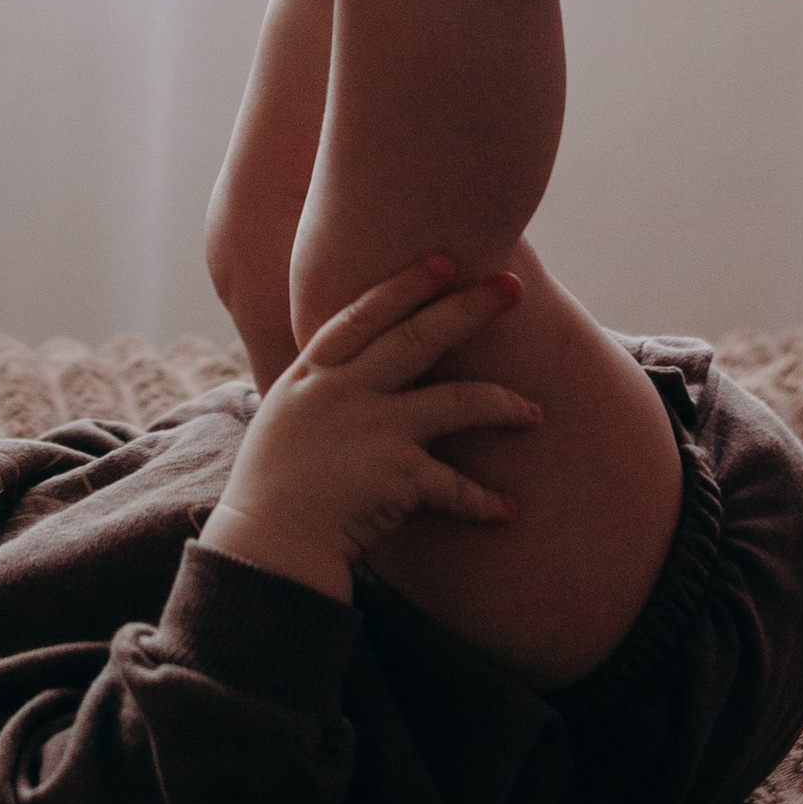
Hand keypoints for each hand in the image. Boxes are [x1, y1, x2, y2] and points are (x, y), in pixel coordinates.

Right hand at [202, 260, 536, 598]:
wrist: (267, 542)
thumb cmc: (272, 483)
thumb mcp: (286, 415)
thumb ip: (321, 386)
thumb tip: (352, 364)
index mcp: (314, 374)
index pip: (364, 314)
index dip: (405, 285)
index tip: (443, 260)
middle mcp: (345, 392)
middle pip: (418, 338)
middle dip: (469, 308)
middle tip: (511, 288)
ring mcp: (374, 430)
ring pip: (458, 401)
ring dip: (503, 404)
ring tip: (535, 413)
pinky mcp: (398, 476)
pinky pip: (456, 485)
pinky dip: (484, 500)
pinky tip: (509, 508)